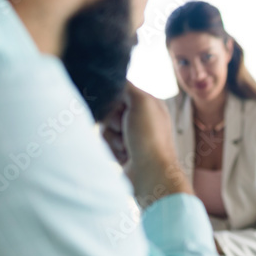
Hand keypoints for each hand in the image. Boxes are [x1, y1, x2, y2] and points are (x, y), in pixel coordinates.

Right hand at [101, 83, 189, 203]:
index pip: (121, 91)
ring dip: (112, 137)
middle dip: (113, 120)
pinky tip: (125, 156)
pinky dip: (112, 149)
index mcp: (149, 104)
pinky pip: (106, 143)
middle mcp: (141, 118)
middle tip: (126, 130)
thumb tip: (114, 81)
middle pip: (110, 109)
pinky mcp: (123, 151)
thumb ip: (127, 87)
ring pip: (105, 127)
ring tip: (127, 146)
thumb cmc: (149, 137)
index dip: (116, 100)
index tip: (121, 109)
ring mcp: (132, 136)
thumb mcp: (142, 102)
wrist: (149, 174)